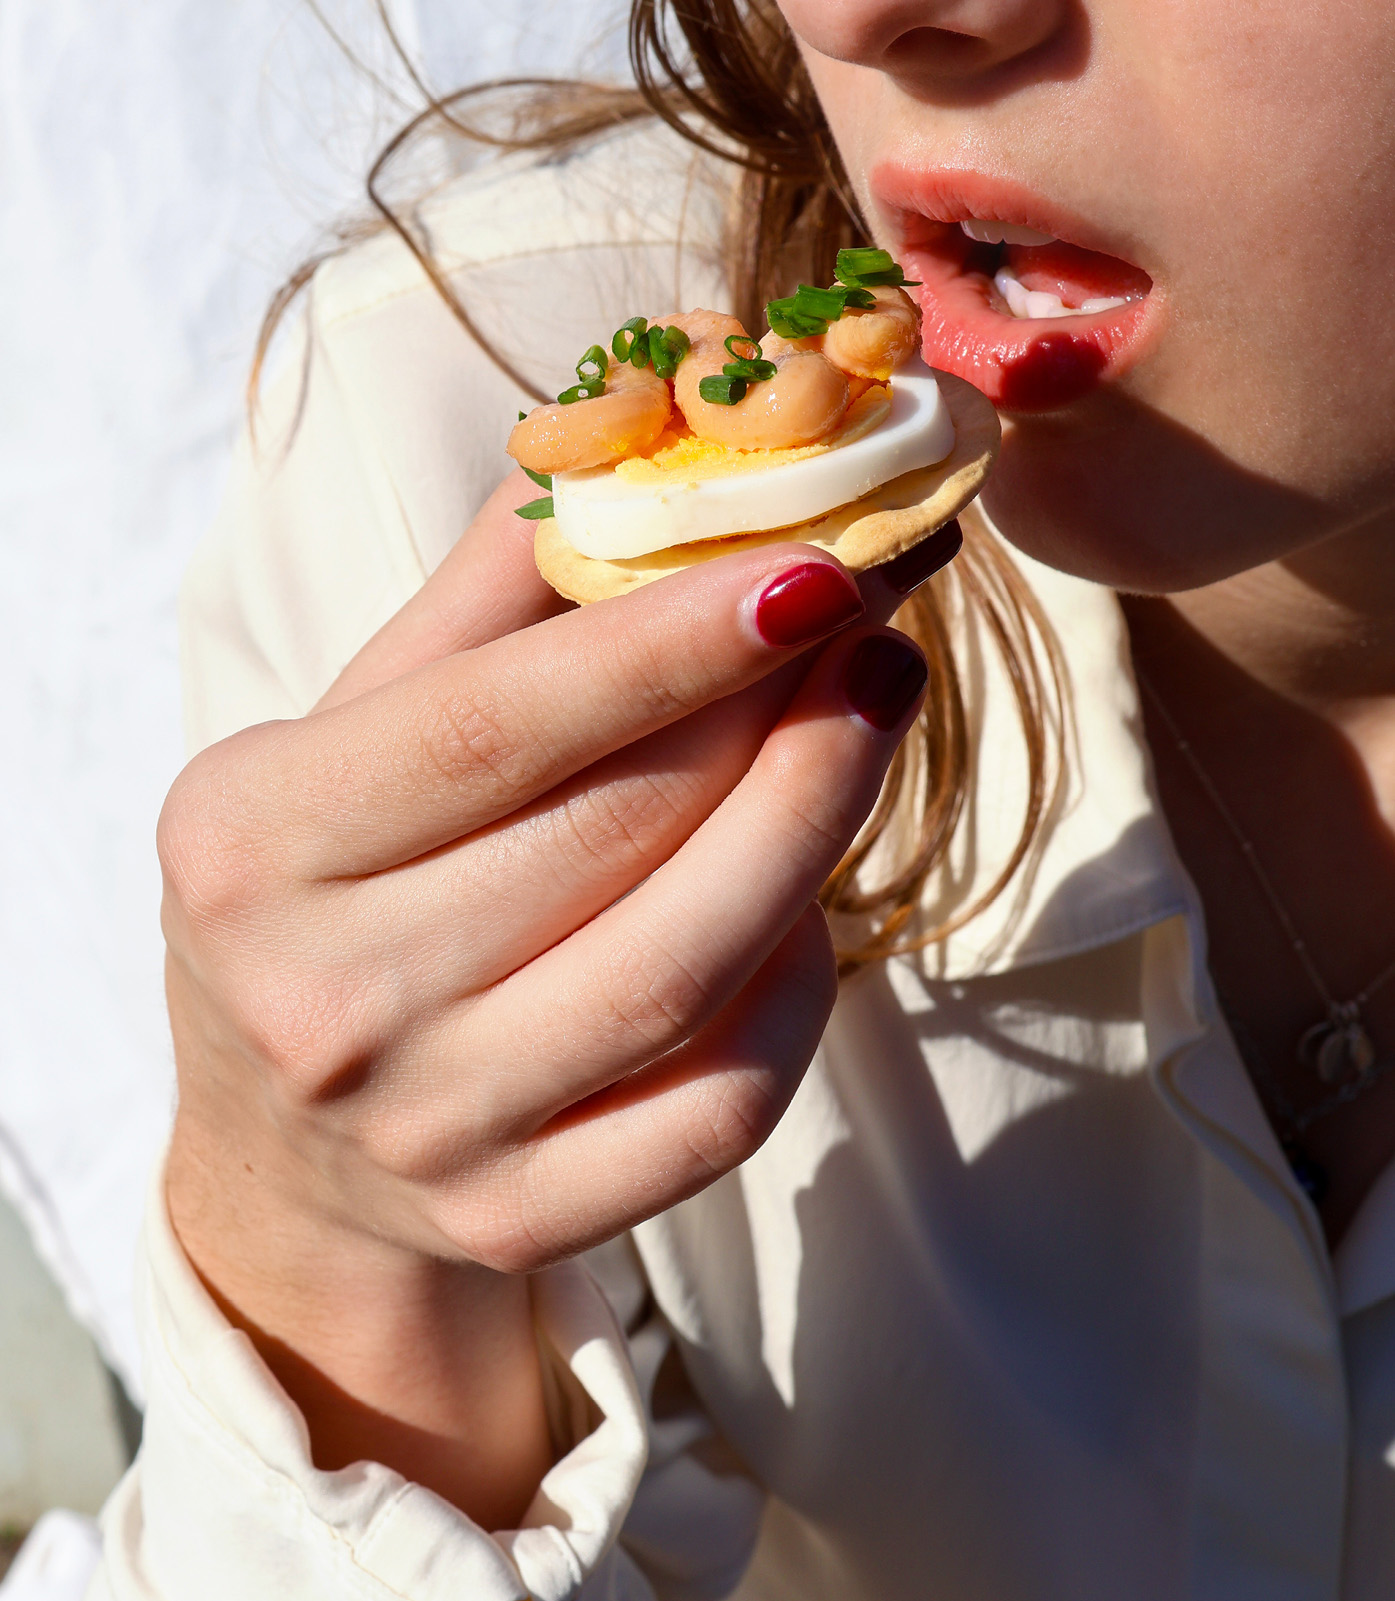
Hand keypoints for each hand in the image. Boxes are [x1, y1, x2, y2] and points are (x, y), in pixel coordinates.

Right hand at [159, 472, 935, 1520]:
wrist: (288, 1146)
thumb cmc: (325, 897)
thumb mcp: (344, 738)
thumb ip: (477, 610)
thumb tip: (627, 466)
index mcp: (254, 847)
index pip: (491, 726)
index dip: (665, 642)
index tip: (810, 561)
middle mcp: (324, 1003)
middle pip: (610, 838)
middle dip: (774, 711)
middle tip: (870, 613)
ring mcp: (427, 1131)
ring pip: (682, 973)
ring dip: (814, 826)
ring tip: (877, 706)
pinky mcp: (519, 1216)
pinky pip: (719, 1106)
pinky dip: (799, 989)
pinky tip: (816, 894)